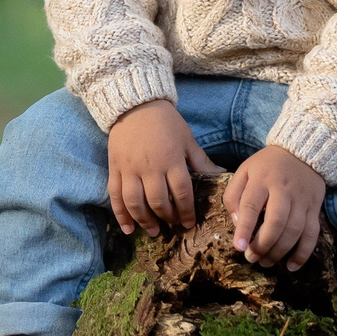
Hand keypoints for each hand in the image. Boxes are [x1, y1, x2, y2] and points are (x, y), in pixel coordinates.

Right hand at [106, 100, 219, 236]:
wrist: (135, 104)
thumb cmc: (166, 122)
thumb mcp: (187, 139)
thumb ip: (200, 161)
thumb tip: (221, 174)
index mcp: (171, 160)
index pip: (181, 192)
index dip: (186, 211)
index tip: (189, 223)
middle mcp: (150, 168)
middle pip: (158, 201)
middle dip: (168, 217)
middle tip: (173, 224)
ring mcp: (129, 169)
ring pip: (135, 203)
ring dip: (145, 220)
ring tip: (153, 231)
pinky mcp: (114, 168)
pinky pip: (115, 196)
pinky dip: (120, 215)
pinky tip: (128, 229)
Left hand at [223, 146, 325, 267]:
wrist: (302, 152)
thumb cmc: (267, 166)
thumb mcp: (244, 171)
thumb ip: (233, 195)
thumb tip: (237, 223)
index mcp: (262, 179)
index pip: (252, 205)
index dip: (245, 228)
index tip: (239, 247)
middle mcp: (283, 190)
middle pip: (276, 221)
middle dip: (263, 245)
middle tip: (252, 258)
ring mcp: (302, 200)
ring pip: (294, 231)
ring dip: (279, 251)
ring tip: (265, 262)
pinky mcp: (315, 209)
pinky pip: (312, 234)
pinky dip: (303, 253)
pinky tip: (291, 266)